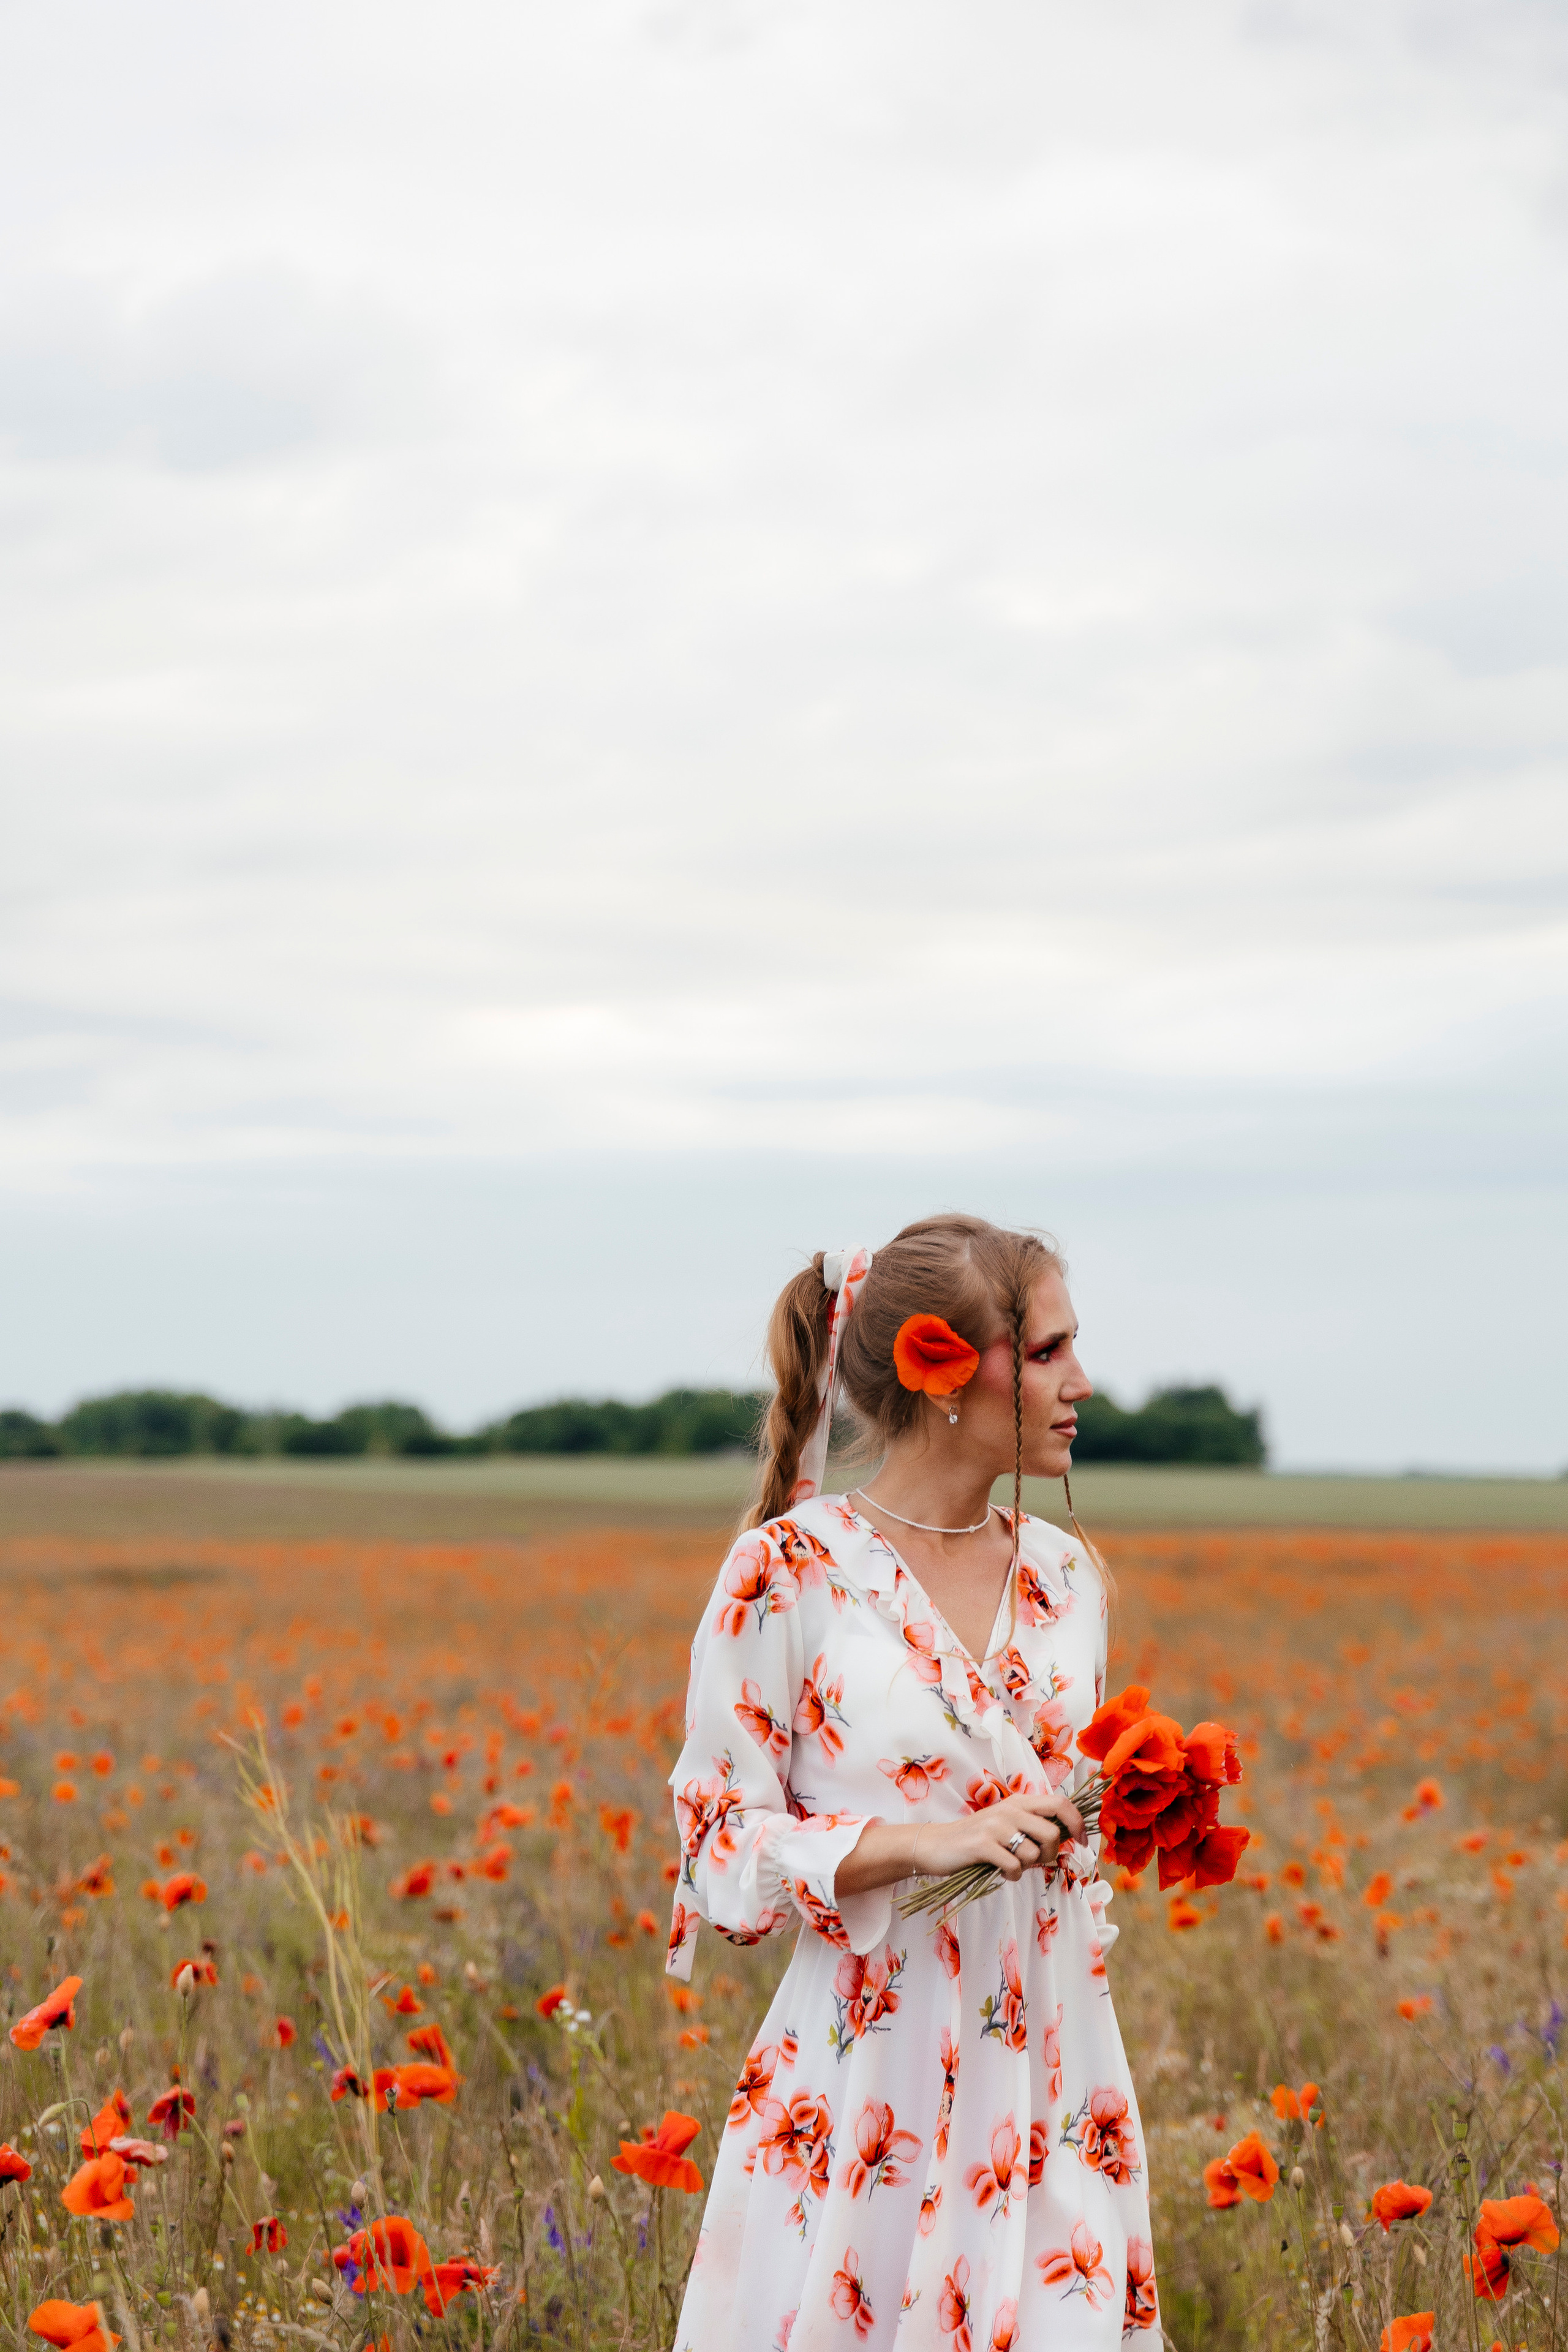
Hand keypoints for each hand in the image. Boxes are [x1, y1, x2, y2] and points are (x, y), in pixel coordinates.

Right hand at [915, 1790, 1085, 1883]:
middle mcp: (1009, 1809)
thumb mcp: (1006, 1825)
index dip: (1077, 1823)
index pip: (1060, 1803)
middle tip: (1036, 1861)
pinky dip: (1012, 1875)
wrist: (937, 1845)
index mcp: (1018, 1802)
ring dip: (1027, 1867)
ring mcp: (995, 1826)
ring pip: (1033, 1853)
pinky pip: (1014, 1866)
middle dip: (1050, 1854)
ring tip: (1011, 1865)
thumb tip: (1064, 1838)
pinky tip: (1001, 1871)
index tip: (1082, 1842)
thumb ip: (1031, 1826)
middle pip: (1051, 1833)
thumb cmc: (977, 1839)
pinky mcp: (983, 1845)